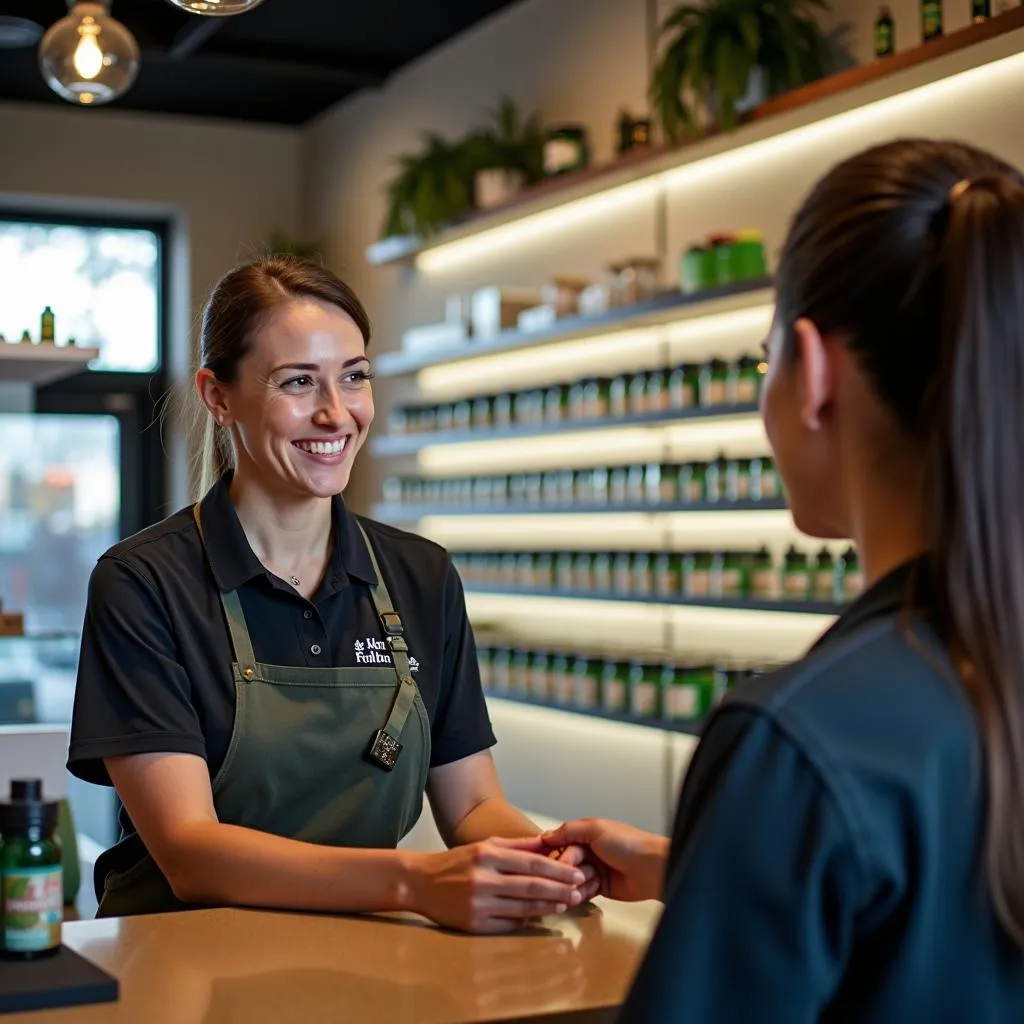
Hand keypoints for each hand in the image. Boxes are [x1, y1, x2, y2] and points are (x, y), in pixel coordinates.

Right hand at [408, 836, 585, 933]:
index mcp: (487, 855)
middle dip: (558, 890)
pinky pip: (508, 924)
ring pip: (522, 907)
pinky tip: (539, 916)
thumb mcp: (484, 845)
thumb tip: (547, 842)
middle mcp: (483, 879)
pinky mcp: (474, 924)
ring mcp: (478, 904)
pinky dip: (526, 920)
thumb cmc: (456, 862)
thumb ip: (516, 845)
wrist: (421, 883)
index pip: (531, 863)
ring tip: (565, 905)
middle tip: (579, 892)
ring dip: (547, 907)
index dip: (557, 870)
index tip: (576, 873)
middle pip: (530, 886)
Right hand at [541, 819, 668, 902]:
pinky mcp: (600, 888)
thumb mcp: (595, 829)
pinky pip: (582, 892)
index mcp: (587, 834)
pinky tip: (590, 890)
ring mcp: (594, 870)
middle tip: (575, 871)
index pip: (560, 842)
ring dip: (576, 881)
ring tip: (590, 879)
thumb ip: (569, 830)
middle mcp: (589, 851)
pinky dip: (583, 892)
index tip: (545, 859)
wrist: (651, 869)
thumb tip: (546, 836)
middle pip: (565, 862)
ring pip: (572, 878)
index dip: (554, 851)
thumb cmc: (627, 844)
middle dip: (568, 867)